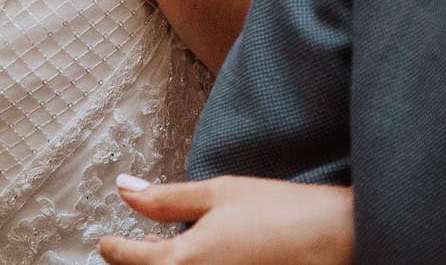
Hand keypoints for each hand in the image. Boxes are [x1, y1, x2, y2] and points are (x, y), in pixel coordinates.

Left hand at [98, 175, 354, 264]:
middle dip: (138, 264)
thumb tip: (125, 189)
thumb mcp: (218, 194)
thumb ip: (165, 198)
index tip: (107, 241)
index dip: (113, 248)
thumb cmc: (281, 213)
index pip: (129, 260)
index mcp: (183, 260)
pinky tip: (202, 260)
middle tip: (137, 248)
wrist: (338, 240)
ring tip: (169, 255)